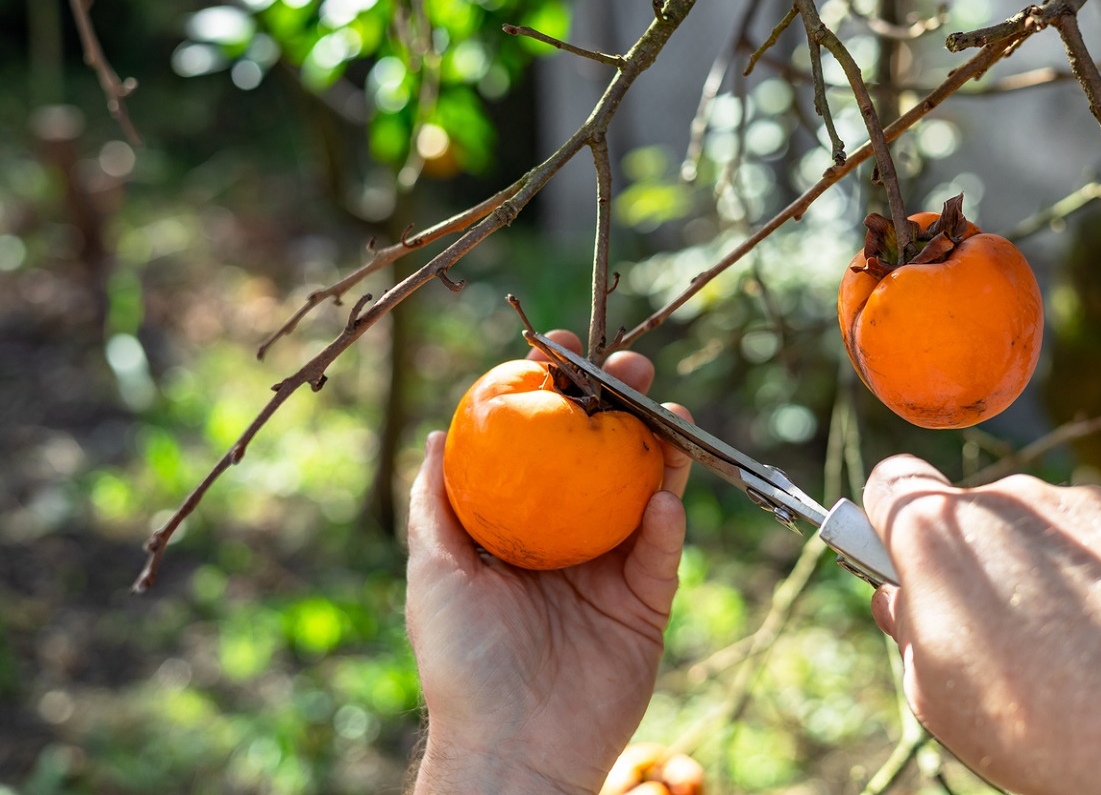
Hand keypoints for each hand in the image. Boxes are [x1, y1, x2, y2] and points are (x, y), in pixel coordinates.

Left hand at [404, 331, 692, 794]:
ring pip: (642, 493)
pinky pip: (660, 553)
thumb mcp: (434, 573)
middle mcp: (566, 539)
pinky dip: (663, 522)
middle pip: (600, 457)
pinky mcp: (644, 604)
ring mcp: (608, 569)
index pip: (539, 447)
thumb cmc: (462, 662)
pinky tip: (658, 499)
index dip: (552, 395)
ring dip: (658, 449)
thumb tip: (435, 435)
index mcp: (518, 527)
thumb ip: (436, 505)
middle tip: (630, 368)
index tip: (560, 351)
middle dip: (618, 406)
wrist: (514, 749)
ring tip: (666, 412)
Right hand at [864, 455, 1100, 794]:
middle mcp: (1006, 501)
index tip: (899, 560)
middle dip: (965, 559)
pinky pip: (1085, 542)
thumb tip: (901, 599)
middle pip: (964, 512)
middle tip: (983, 630)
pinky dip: (1083, 577)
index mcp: (935, 532)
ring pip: (1028, 528)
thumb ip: (904, 623)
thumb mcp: (930, 688)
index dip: (886, 521)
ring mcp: (1077, 509)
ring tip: (1056, 648)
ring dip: (1028, 568)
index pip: (888, 483)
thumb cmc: (1037, 727)